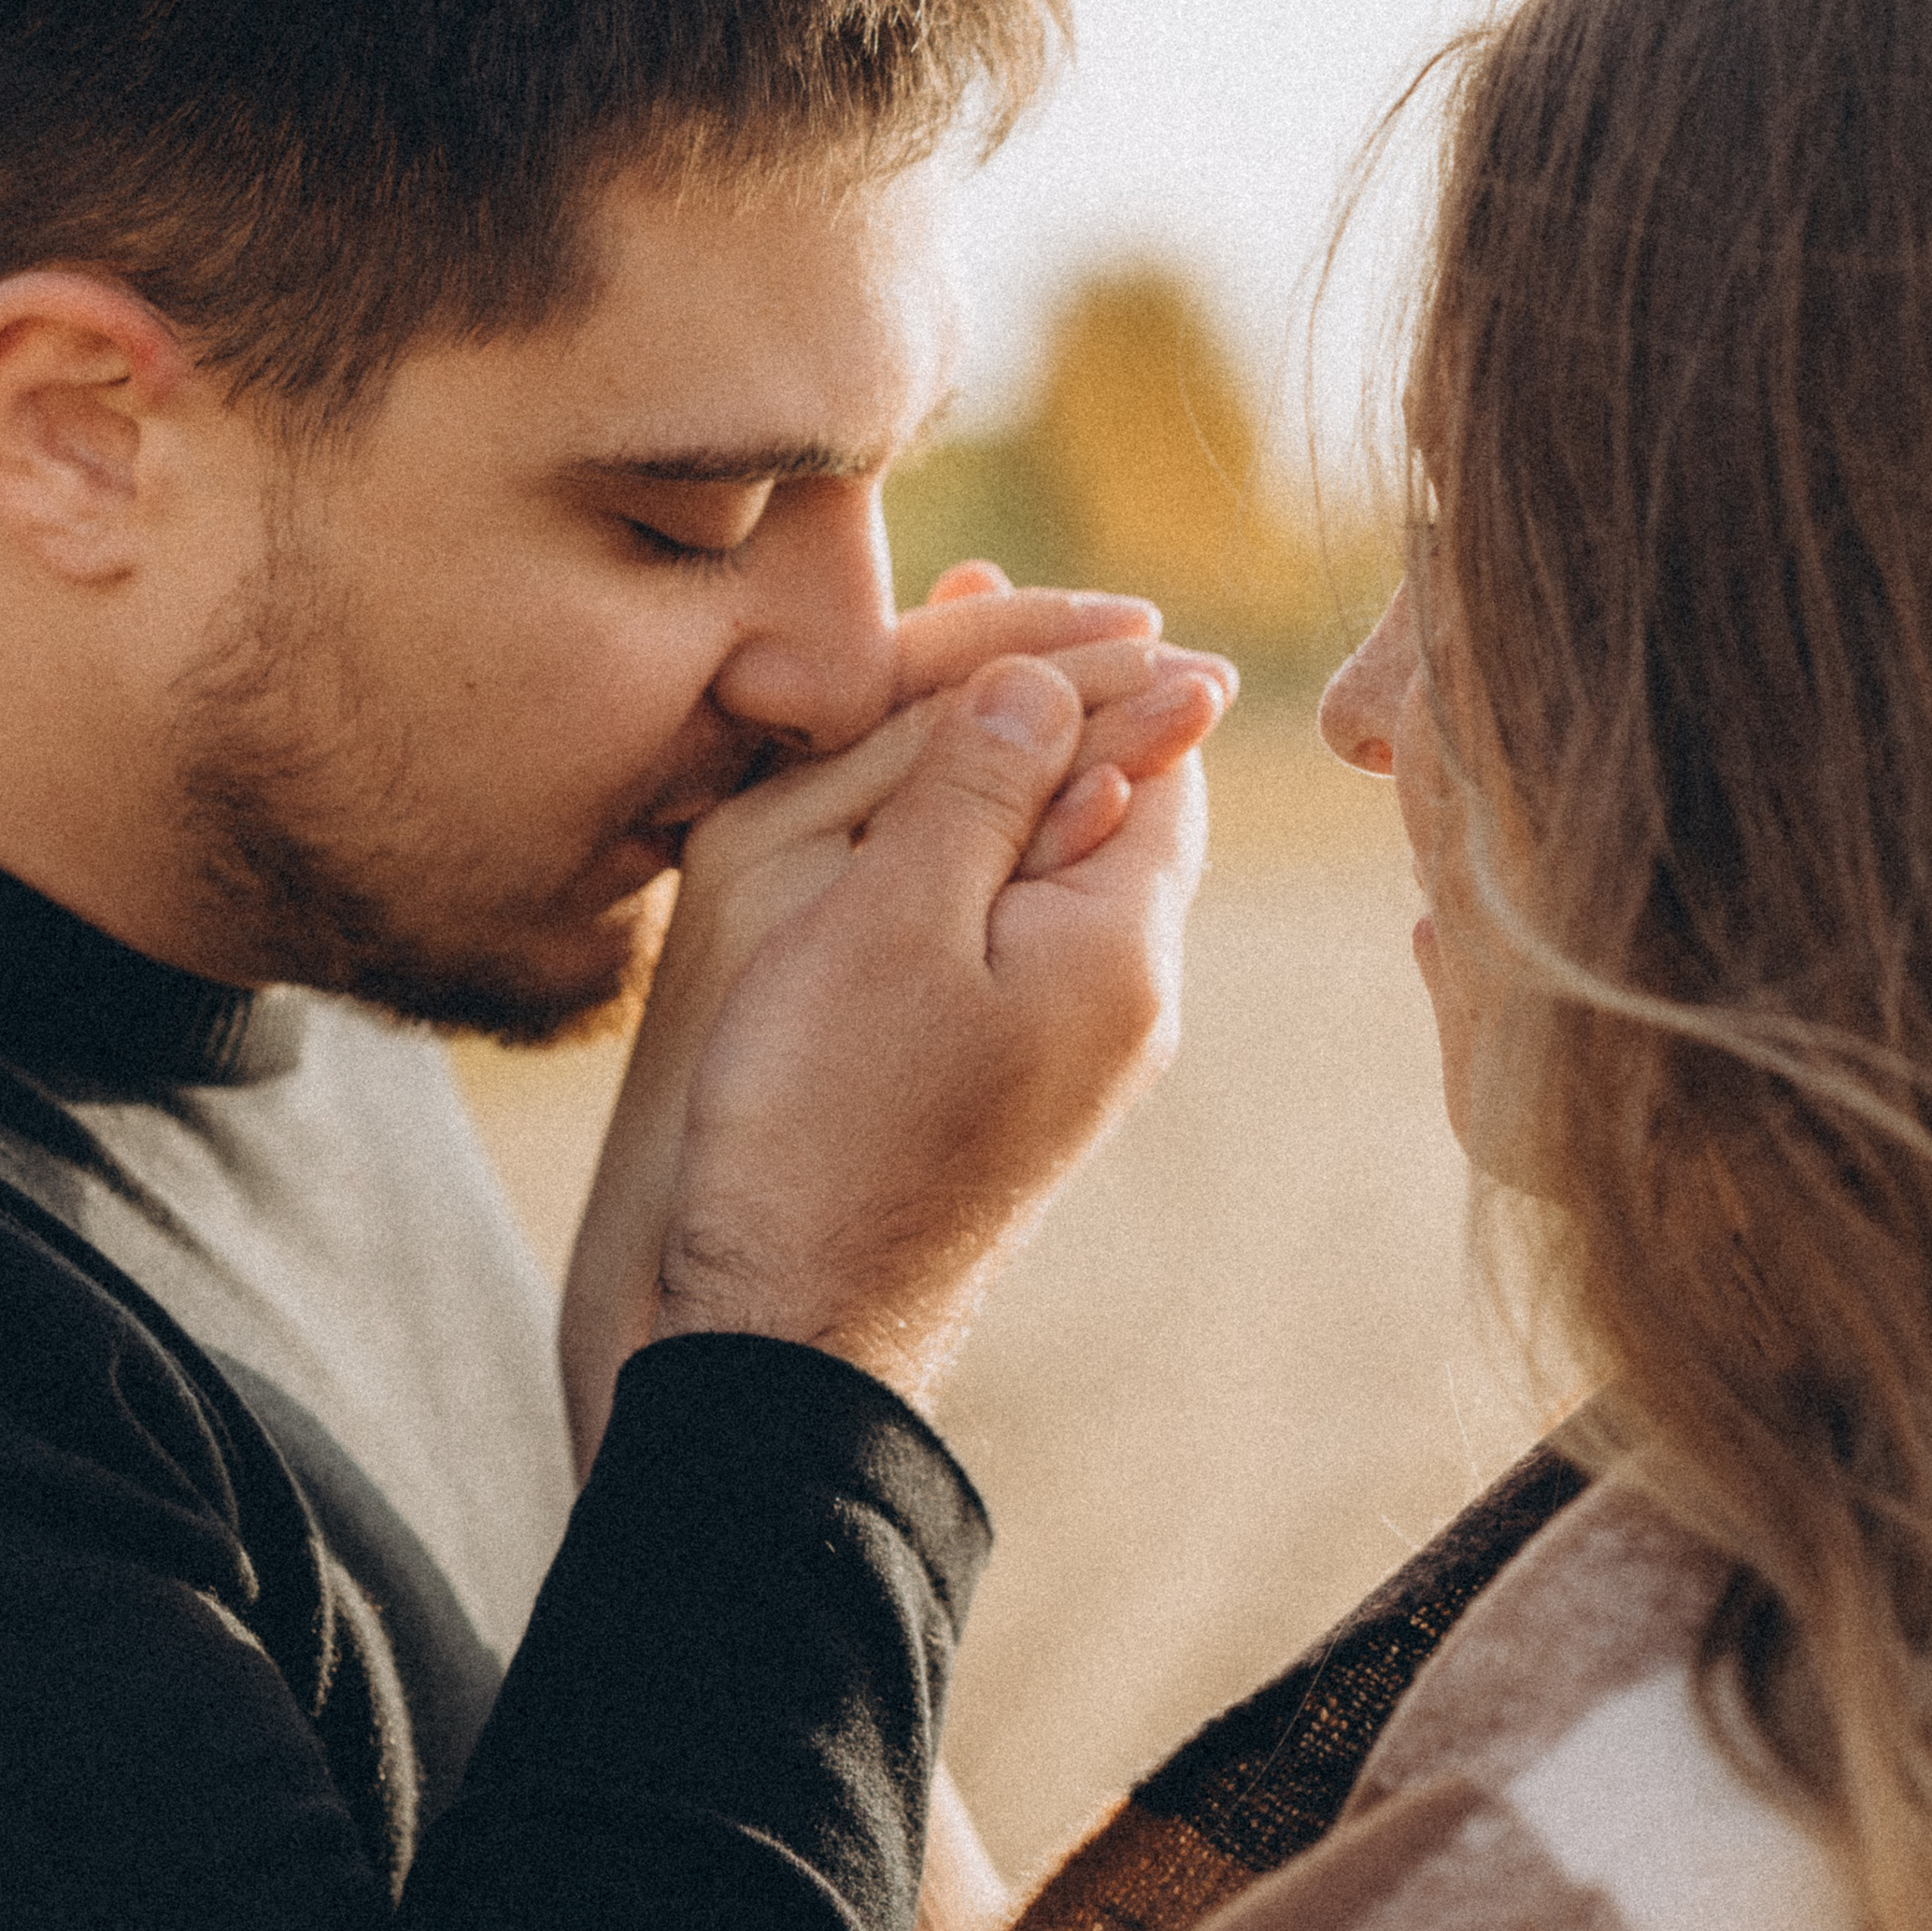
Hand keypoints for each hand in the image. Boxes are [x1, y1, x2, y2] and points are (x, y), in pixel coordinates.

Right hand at [561, 616, 1226, 1471]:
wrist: (776, 1342)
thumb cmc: (822, 1129)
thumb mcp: (894, 923)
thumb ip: (976, 787)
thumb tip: (1054, 672)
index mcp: (1121, 952)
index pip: (1155, 758)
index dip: (1093, 663)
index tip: (1026, 588)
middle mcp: (1116, 1007)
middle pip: (1104, 811)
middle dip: (1040, 710)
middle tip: (975, 605)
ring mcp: (1056, 1063)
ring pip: (1038, 879)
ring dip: (985, 786)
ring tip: (927, 692)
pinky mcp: (985, 1100)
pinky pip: (989, 946)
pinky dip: (947, 870)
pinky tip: (884, 834)